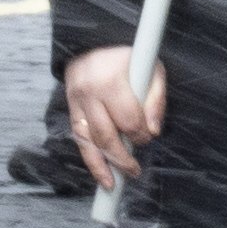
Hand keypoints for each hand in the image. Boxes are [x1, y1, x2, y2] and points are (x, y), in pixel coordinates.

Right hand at [66, 41, 162, 185]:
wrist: (92, 43)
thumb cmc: (127, 58)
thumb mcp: (150, 67)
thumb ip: (155, 98)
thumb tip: (154, 131)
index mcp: (110, 79)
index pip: (129, 119)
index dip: (141, 134)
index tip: (148, 137)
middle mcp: (89, 92)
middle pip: (107, 135)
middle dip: (123, 157)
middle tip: (135, 170)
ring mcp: (76, 102)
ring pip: (89, 142)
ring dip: (104, 166)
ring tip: (115, 184)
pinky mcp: (71, 109)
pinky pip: (79, 140)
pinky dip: (91, 161)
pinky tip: (102, 176)